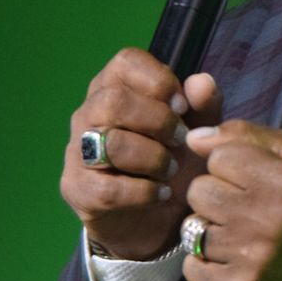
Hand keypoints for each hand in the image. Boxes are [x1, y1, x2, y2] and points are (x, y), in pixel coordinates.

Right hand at [61, 48, 222, 259]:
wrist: (156, 219)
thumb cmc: (175, 161)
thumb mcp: (199, 131)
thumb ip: (204, 106)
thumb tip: (201, 82)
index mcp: (115, 87)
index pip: (125, 62)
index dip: (158, 79)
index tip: (183, 105)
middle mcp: (89, 114)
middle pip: (114, 101)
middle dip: (158, 121)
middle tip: (182, 141)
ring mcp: (77, 151)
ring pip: (110, 143)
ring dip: (153, 158)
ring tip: (172, 171)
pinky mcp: (77, 189)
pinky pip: (108, 188)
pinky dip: (143, 191)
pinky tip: (161, 193)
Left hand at [180, 120, 281, 280]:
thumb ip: (247, 136)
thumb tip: (194, 138)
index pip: (219, 157)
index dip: (231, 169)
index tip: (249, 184)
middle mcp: (267, 217)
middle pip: (199, 191)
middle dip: (216, 198)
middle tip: (241, 213)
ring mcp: (250, 258)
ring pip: (192, 228)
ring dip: (210, 233)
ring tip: (238, 240)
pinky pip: (191, 267)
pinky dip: (204, 266)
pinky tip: (230, 264)